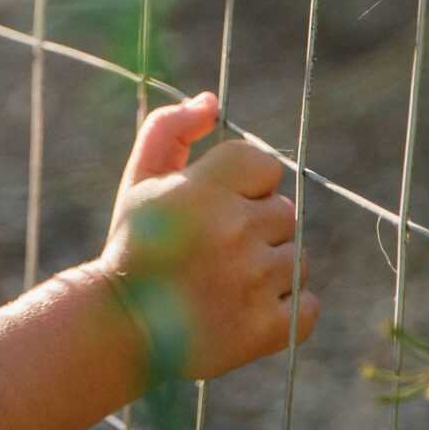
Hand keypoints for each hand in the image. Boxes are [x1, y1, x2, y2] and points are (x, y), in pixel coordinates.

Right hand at [96, 93, 315, 386]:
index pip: (265, 166)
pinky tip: (249, 308)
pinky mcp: (266, 328)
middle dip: (256, 227)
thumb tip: (211, 101)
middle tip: (216, 249)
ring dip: (271, 268)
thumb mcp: (140, 179)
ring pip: (297, 260)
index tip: (216, 207)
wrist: (121, 328)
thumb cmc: (135, 247)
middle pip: (284, 213)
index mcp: (207, 188)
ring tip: (228, 281)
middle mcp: (236, 230)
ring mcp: (255, 281)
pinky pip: (307, 308)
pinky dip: (287, 310)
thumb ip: (171, 128)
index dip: (244, 185)